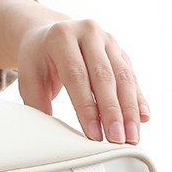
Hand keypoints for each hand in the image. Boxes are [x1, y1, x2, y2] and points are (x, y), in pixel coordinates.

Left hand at [17, 18, 148, 144]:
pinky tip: (143, 118)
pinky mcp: (120, 50)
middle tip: (117, 139)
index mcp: (61, 37)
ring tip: (131, 137)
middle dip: (113, 111)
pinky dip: (138, 99)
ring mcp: (107, 40)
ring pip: (123, 76)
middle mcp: (88, 33)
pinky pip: (131, 76)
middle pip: (104, 76)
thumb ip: (37, 103)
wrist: (49, 33)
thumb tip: (53, 134)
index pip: (77, 76)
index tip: (93, 134)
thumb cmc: (38, 60)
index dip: (87, 107)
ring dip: (129, 109)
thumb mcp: (28, 78)